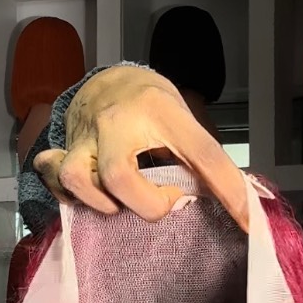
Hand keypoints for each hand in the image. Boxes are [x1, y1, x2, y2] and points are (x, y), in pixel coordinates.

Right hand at [35, 66, 247, 228]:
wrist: (108, 80)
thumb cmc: (151, 105)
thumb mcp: (183, 119)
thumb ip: (203, 158)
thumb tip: (239, 204)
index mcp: (160, 109)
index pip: (200, 152)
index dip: (227, 190)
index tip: (249, 222)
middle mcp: (115, 121)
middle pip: (118, 175)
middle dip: (145, 204)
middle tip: (164, 200)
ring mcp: (83, 137)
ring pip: (76, 179)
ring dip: (101, 202)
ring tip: (123, 201)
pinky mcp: (62, 150)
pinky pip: (53, 178)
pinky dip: (70, 196)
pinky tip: (91, 197)